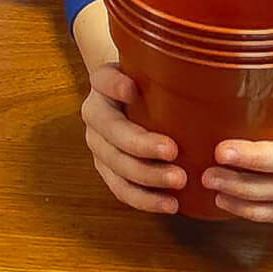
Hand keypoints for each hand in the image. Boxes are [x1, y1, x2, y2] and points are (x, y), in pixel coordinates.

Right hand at [81, 63, 187, 212]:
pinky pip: (121, 189)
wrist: (133, 99)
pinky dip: (145, 200)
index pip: (104, 81)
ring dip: (146, 178)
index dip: (116, 86)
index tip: (133, 90)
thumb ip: (159, 67)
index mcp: (102, 84)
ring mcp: (98, 146)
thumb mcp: (150, 69)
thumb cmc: (149, 84)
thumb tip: (166, 73)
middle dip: (141, 146)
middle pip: (112, 133)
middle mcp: (94, 115)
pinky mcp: (107, 170)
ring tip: (178, 183)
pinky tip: (170, 204)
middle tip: (173, 152)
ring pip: (116, 166)